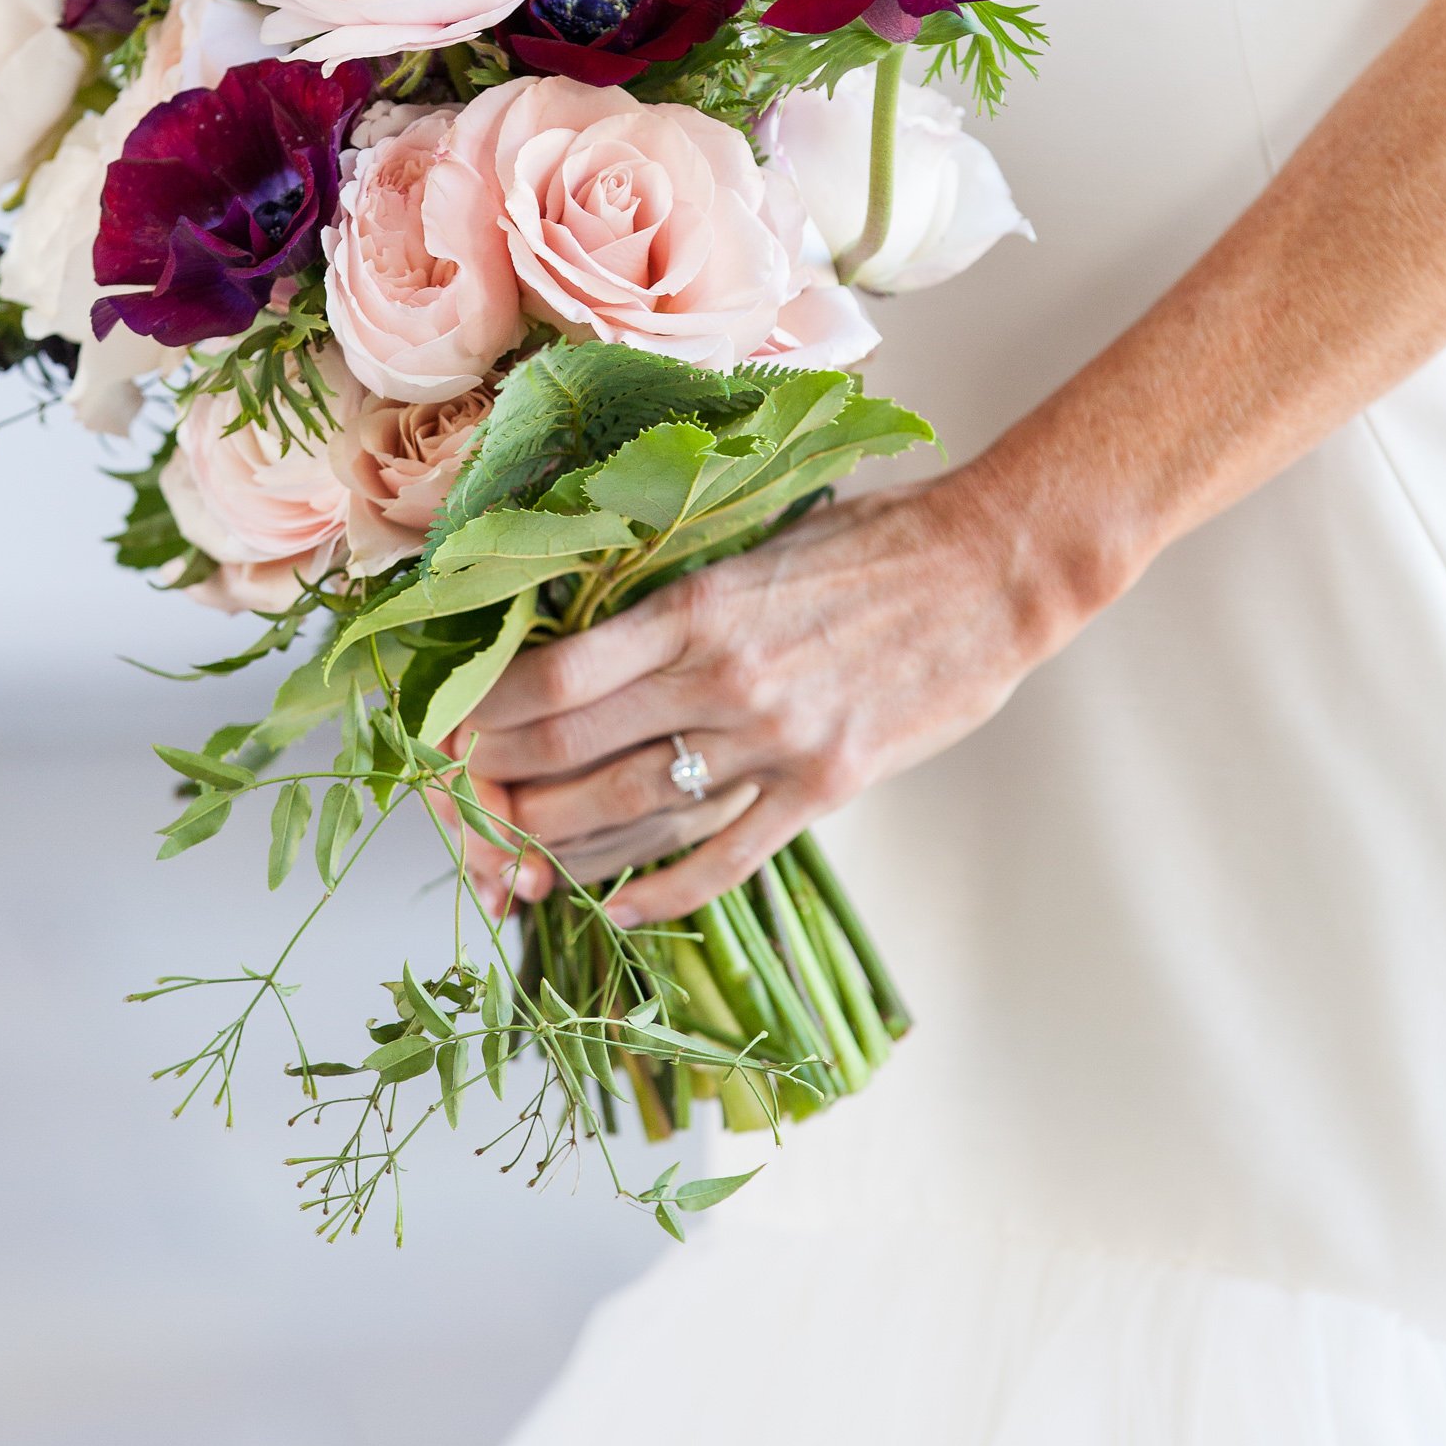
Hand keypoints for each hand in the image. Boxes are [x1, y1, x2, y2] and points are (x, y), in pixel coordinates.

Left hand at [463, 467, 1068, 925]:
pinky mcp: (822, 786)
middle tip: (464, 792)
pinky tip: (619, 908)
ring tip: (513, 850)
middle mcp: (723, 679)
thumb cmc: (878, 541)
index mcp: (698, 605)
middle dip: (501, 779)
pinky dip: (662, 893)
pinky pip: (724, 857)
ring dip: (559, 838)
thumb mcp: (759, 537)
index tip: (454, 722)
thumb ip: (680, 589)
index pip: (558, 675)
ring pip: (634, 810)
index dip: (489, 711)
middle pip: (575, 749)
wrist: (991, 572)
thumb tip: (591, 615)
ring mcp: (773, 741)